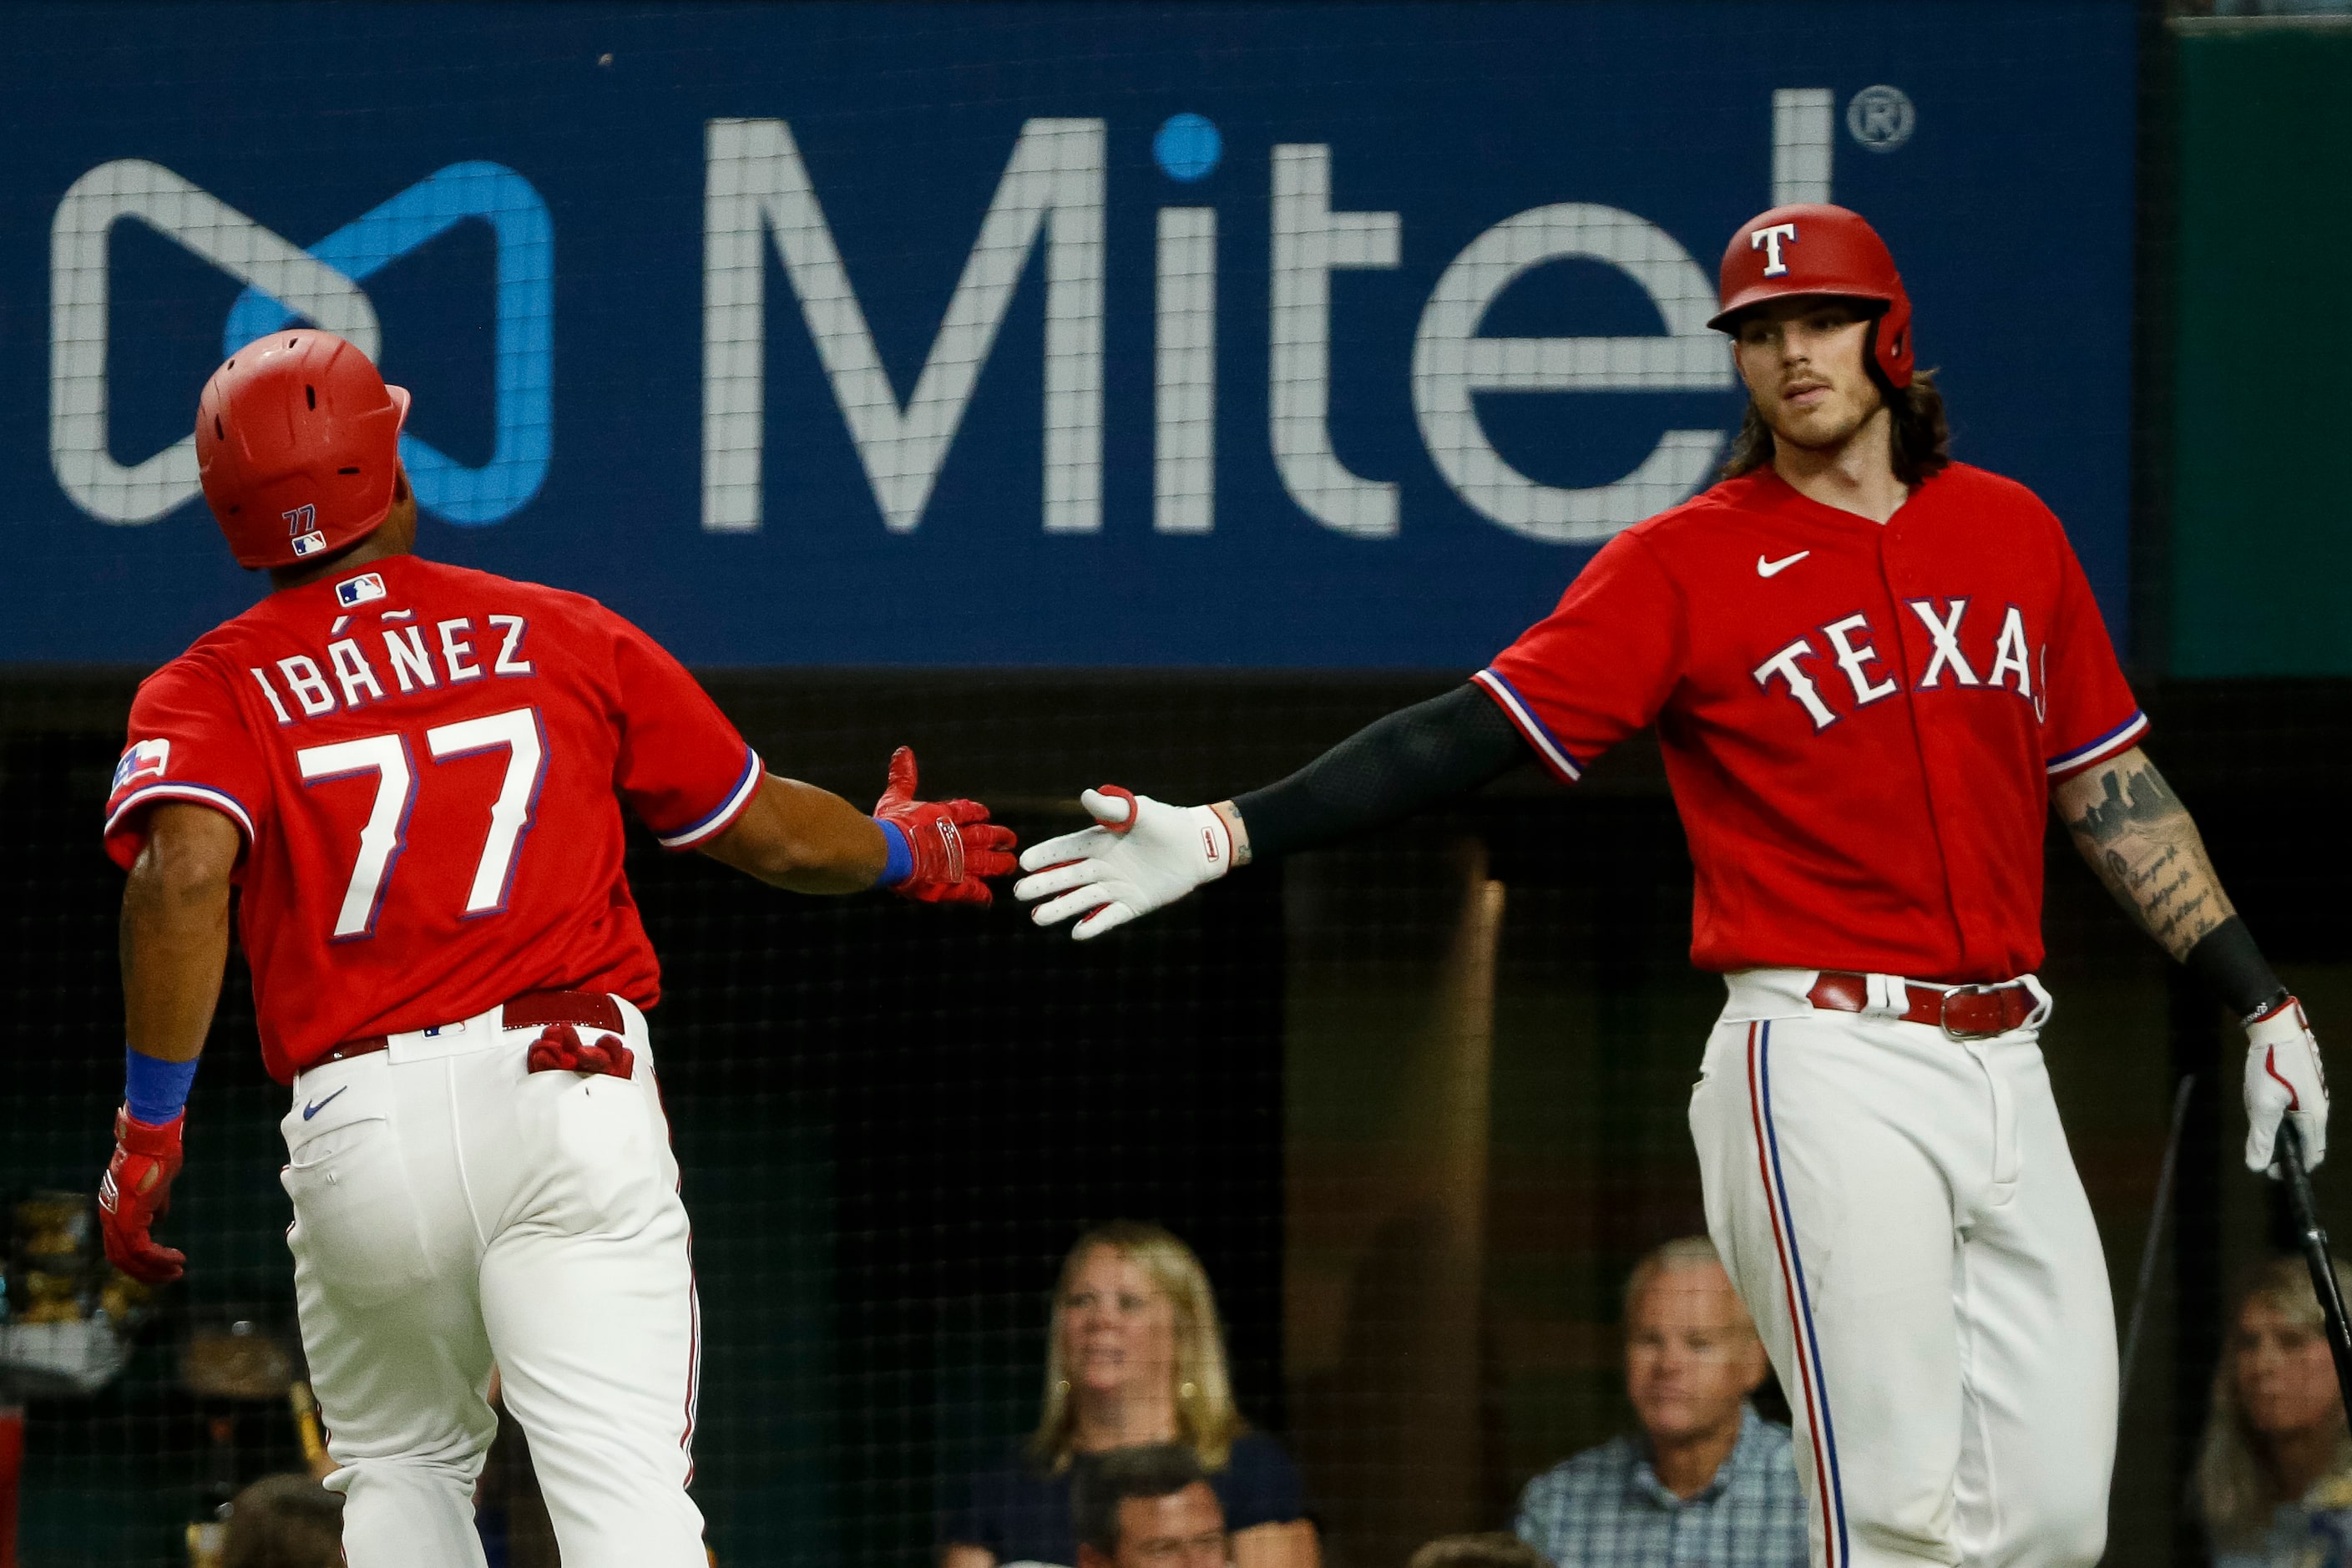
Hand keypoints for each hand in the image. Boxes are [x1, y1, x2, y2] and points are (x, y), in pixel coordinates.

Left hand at [98, 1106, 185, 1282]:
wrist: (153, 1139)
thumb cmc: (157, 1155)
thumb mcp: (156, 1185)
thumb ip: (155, 1204)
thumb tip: (158, 1220)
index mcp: (113, 1210)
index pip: (120, 1246)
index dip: (141, 1260)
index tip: (165, 1263)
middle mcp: (109, 1218)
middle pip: (121, 1259)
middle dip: (147, 1273)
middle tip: (171, 1276)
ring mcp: (117, 1218)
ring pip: (130, 1258)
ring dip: (154, 1270)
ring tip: (177, 1272)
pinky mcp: (130, 1216)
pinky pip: (142, 1248)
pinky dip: (160, 1259)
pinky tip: (177, 1259)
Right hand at [871, 746, 1016, 904]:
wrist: (888, 852)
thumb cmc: (889, 825)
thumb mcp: (895, 797)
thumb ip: (903, 777)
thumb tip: (903, 751)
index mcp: (943, 816)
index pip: (967, 812)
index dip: (978, 814)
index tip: (986, 815)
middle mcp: (955, 838)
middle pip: (984, 837)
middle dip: (999, 837)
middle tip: (1011, 840)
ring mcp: (956, 862)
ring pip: (986, 863)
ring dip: (998, 863)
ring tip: (1010, 864)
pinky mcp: (950, 884)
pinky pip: (971, 890)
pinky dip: (980, 894)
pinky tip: (988, 897)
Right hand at [1014, 787, 1232, 939]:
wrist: (1198, 846)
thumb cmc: (1166, 823)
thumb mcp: (1139, 811)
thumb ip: (1113, 808)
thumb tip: (1086, 795)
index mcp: (1099, 841)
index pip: (1066, 849)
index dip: (1046, 855)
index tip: (1025, 862)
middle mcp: (1102, 866)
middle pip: (1067, 877)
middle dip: (1044, 885)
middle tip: (1020, 893)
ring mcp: (1115, 886)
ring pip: (1082, 899)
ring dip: (1061, 908)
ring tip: (1038, 918)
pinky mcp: (1132, 904)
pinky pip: (1109, 916)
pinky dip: (1094, 924)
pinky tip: (1077, 933)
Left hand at [2246, 996, 2328, 1174]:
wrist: (2275, 1026)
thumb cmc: (2270, 1065)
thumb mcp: (2262, 1105)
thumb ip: (2261, 1137)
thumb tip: (2257, 1167)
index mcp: (2314, 1118)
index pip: (2312, 1156)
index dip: (2294, 1169)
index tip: (2273, 1172)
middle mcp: (2320, 1107)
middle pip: (2306, 1141)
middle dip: (2285, 1149)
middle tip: (2259, 1146)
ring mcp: (2313, 1094)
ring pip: (2298, 1123)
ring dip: (2279, 1128)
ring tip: (2256, 1113)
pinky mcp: (2304, 1083)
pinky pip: (2293, 1107)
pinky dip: (2278, 1111)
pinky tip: (2260, 1096)